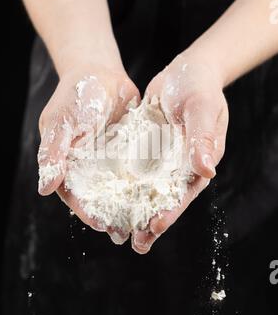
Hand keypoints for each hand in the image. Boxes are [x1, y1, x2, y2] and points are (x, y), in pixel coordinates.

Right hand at [37, 68, 139, 241]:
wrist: (102, 71)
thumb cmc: (76, 94)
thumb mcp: (61, 123)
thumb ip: (53, 155)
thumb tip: (46, 189)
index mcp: (66, 163)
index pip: (75, 194)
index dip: (86, 211)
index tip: (101, 225)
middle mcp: (87, 166)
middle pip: (97, 197)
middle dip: (110, 215)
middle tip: (124, 233)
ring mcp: (108, 160)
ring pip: (117, 189)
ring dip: (127, 206)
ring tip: (142, 223)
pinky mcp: (127, 151)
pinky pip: (135, 171)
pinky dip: (142, 185)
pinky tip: (156, 196)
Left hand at [131, 52, 228, 253]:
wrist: (187, 70)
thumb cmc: (200, 87)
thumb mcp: (203, 108)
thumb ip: (203, 137)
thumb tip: (207, 169)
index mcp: (198, 161)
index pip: (184, 192)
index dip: (171, 210)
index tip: (156, 226)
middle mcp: (180, 165)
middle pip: (164, 198)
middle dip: (151, 220)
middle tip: (137, 244)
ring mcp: (162, 158)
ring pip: (146, 188)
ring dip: (134, 208)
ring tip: (119, 230)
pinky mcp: (147, 148)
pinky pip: (133, 168)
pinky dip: (123, 184)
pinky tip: (107, 196)